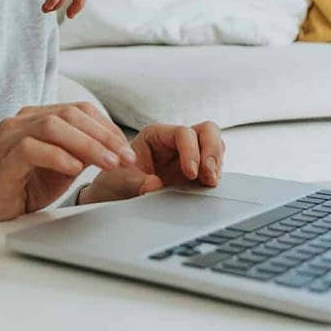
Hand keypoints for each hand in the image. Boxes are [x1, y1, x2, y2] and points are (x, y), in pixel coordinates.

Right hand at [0, 103, 138, 221]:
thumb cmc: (25, 185)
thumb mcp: (63, 165)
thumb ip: (84, 151)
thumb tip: (118, 147)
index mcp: (37, 116)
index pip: (79, 109)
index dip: (107, 127)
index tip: (127, 150)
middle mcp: (22, 120)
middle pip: (69, 114)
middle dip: (103, 135)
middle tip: (125, 158)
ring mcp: (9, 137)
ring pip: (52, 126)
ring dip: (87, 144)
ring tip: (108, 163)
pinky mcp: (2, 159)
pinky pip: (30, 148)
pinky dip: (57, 156)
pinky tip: (75, 169)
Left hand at [77, 122, 224, 204]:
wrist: (114, 198)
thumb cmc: (114, 183)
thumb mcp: (120, 183)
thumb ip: (136, 183)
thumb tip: (154, 186)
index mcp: (156, 135)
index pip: (183, 133)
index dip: (191, 150)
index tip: (190, 173)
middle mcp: (174, 142)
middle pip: (207, 131)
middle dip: (212, 151)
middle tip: (209, 176)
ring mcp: (187, 156)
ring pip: (215, 145)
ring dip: (217, 163)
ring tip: (210, 183)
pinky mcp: (195, 173)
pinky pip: (214, 166)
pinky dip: (215, 175)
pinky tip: (209, 187)